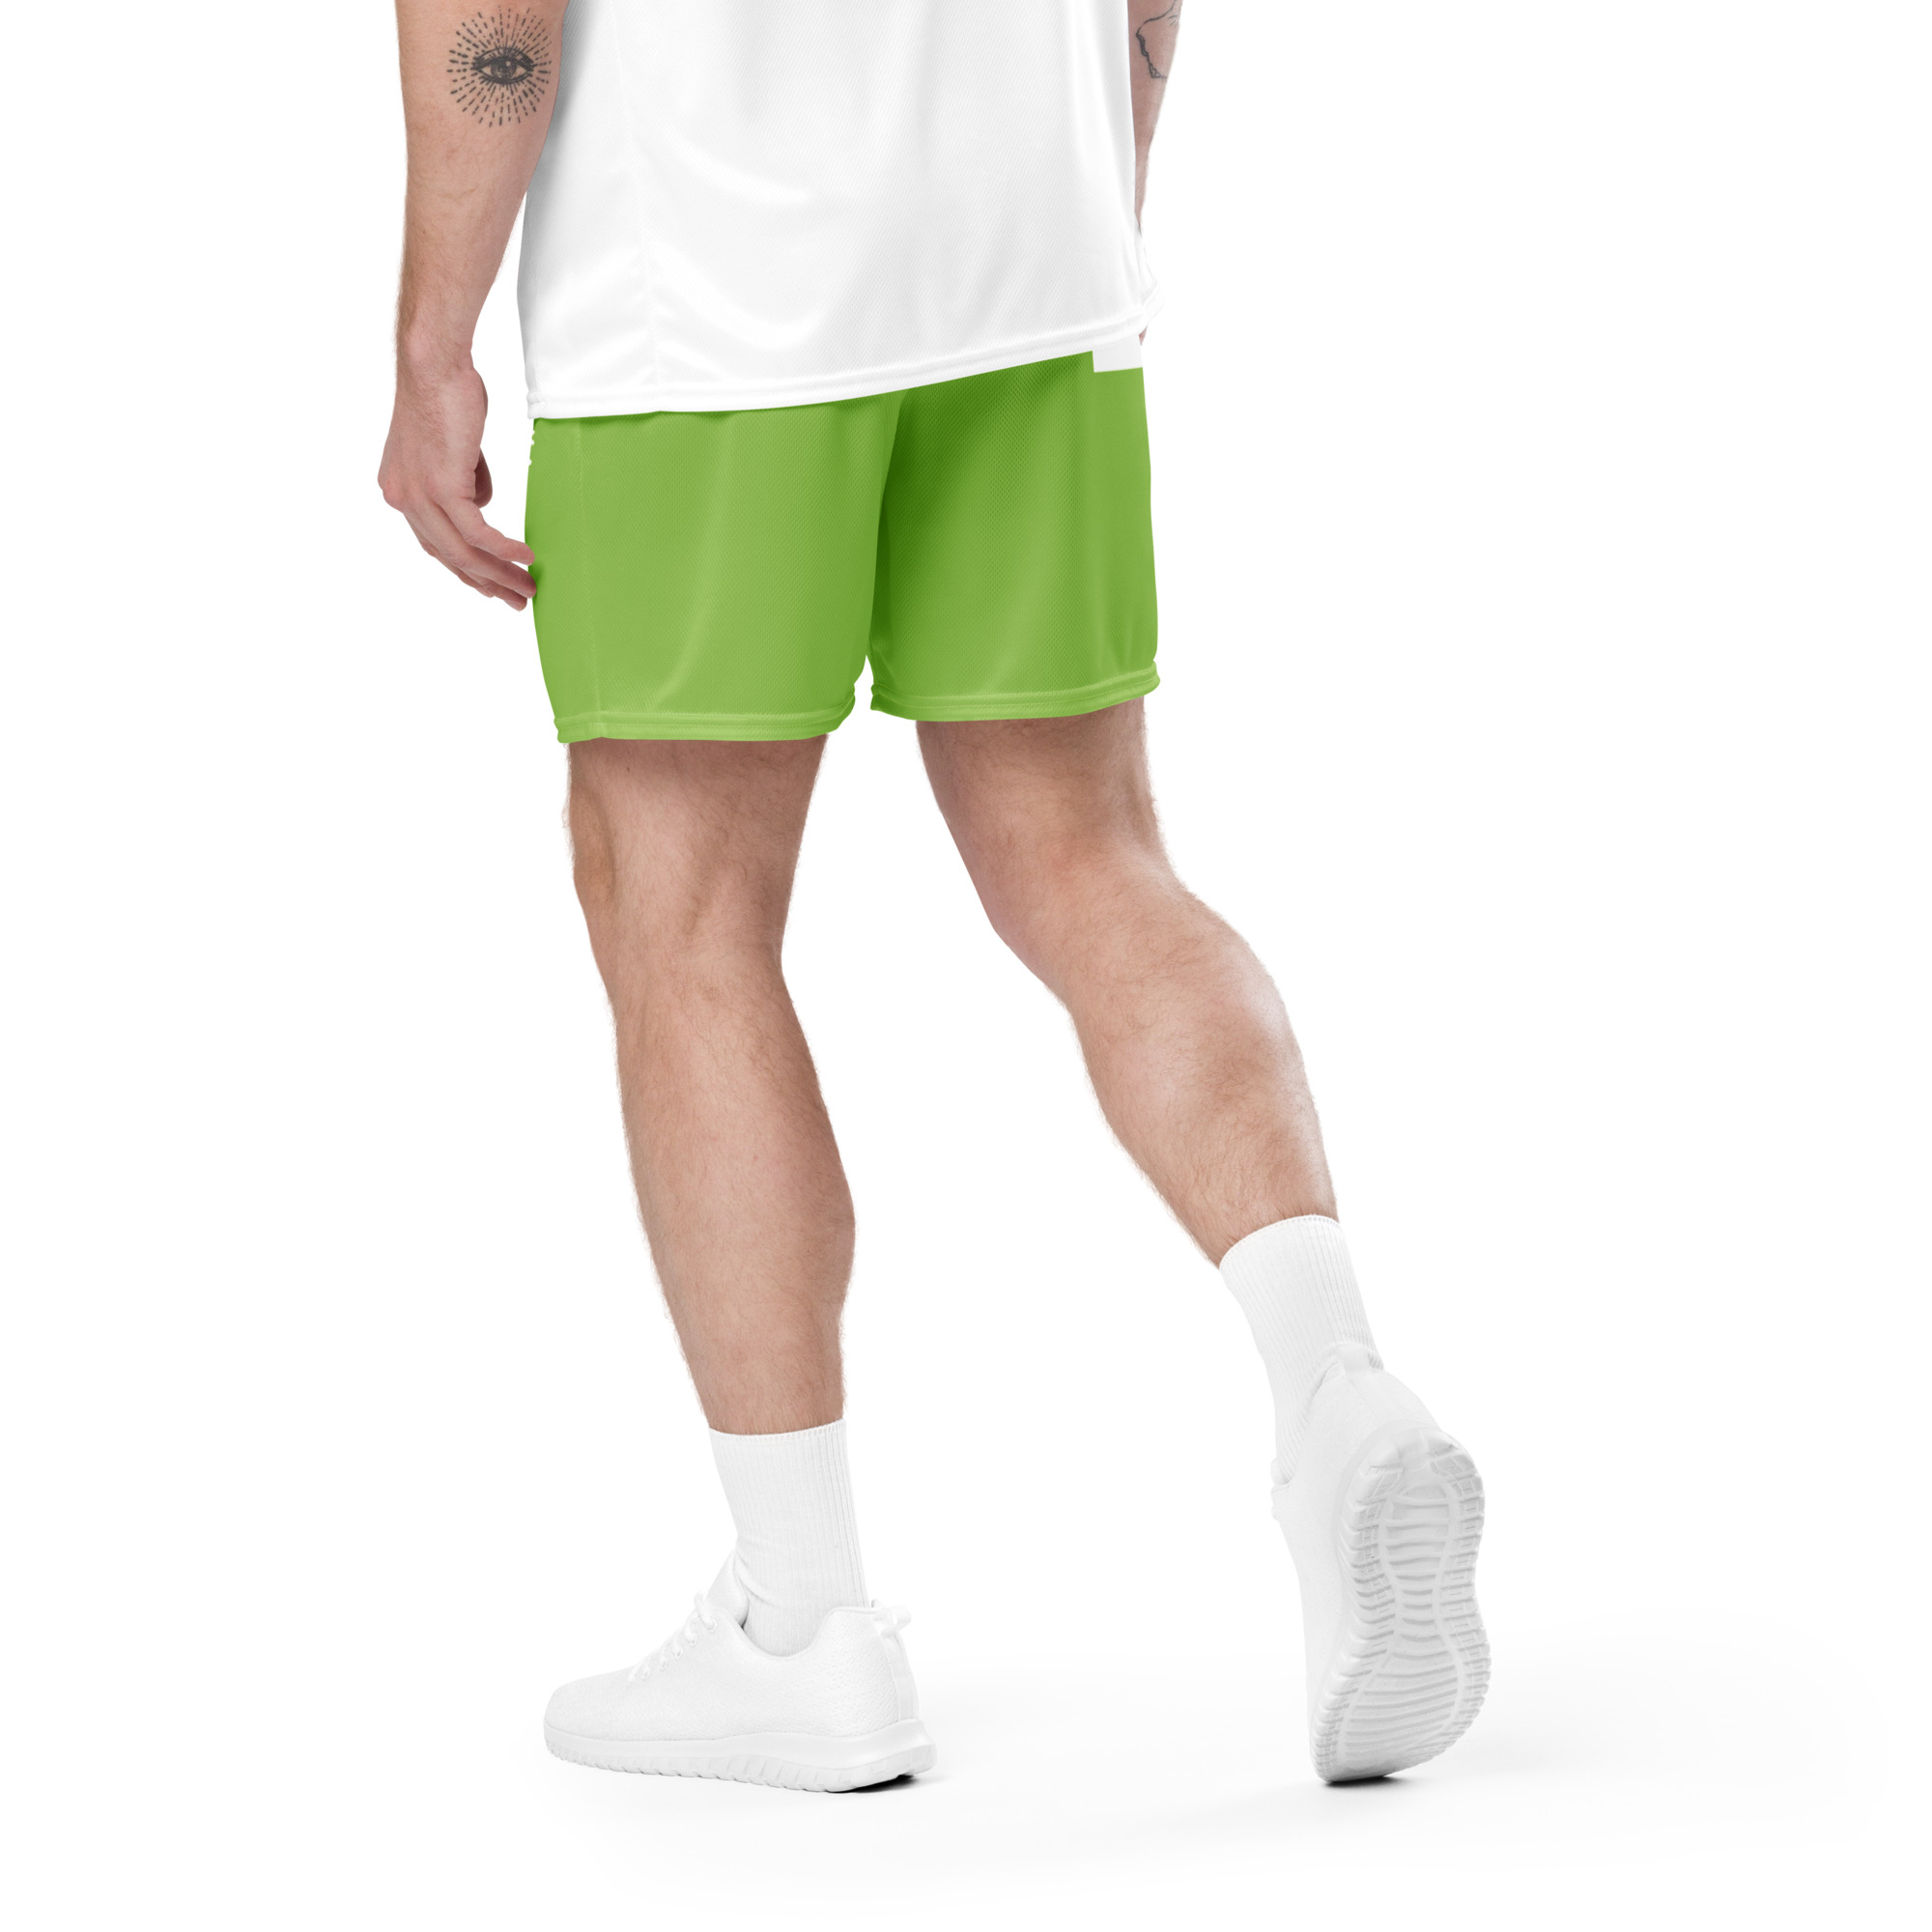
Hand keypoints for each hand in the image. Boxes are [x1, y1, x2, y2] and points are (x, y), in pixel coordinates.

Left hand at [379, 359, 534, 608]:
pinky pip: (478, 532)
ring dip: (499, 574)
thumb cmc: (446, 391)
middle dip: (486, 582)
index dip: (466, 568)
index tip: (492, 584)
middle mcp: (402, 498)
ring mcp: (420, 495)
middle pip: (449, 556)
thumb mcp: (456, 445)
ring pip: (463, 552)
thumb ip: (465, 479)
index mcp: (400, 490)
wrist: (433, 363)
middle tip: (516, 599)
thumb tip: (482, 501)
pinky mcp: (442, 488)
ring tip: (527, 588)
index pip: (435, 541)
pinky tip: (526, 558)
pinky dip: (504, 549)